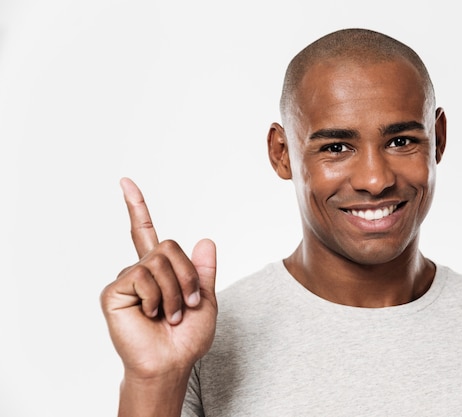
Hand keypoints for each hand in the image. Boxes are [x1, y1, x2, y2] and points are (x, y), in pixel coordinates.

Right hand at [101, 178, 216, 379]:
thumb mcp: (205, 299)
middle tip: (187, 305)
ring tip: (169, 315)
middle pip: (168, 246)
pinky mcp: (114, 291)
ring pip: (158, 261)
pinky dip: (157, 297)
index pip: (146, 232)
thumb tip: (205, 239)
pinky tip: (151, 315)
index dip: (137, 207)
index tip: (125, 182)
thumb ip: (203, 271)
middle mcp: (139, 270)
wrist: (172, 362)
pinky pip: (143, 276)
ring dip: (174, 291)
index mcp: (159, 270)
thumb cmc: (186, 337)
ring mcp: (126, 280)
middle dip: (187, 276)